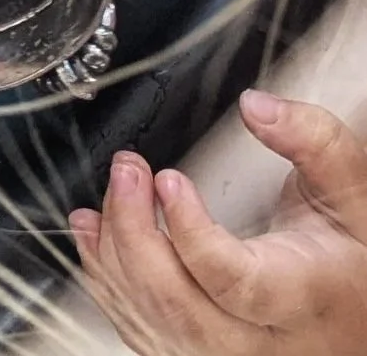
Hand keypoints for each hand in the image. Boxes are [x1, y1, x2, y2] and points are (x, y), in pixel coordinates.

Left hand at [72, 95, 366, 352]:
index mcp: (305, 295)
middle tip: (127, 171)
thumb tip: (257, 107)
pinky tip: (96, 235)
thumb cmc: (352, 248)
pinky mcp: (200, 351)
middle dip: (136, 232)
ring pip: (156, 322)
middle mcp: (265, 339)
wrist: (354, 299)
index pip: (236, 281)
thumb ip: (313, 140)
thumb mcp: (351, 190)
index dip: (192, 232)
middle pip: (182, 306)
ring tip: (111, 192)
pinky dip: (109, 282)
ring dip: (115, 253)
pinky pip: (144, 332)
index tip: (167, 179)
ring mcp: (231, 353)